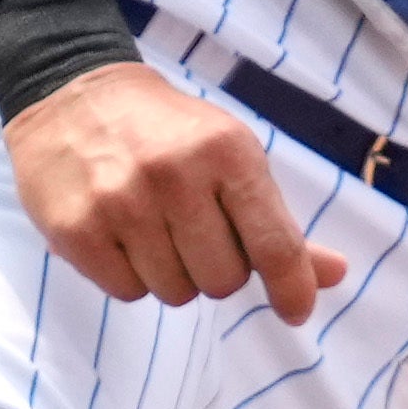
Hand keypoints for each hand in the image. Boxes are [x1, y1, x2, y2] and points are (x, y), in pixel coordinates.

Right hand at [4, 61, 343, 321]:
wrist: (73, 97)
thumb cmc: (168, 135)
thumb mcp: (232, 159)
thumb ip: (280, 224)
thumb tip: (334, 275)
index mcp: (227, 151)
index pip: (274, 244)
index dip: (292, 287)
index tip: (296, 311)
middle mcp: (174, 175)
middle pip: (224, 281)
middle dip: (216, 268)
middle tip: (195, 232)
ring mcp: (120, 203)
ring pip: (175, 294)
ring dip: (173, 275)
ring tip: (154, 229)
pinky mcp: (76, 230)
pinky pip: (128, 292)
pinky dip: (131, 276)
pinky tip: (121, 235)